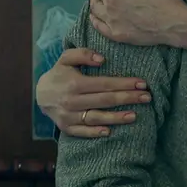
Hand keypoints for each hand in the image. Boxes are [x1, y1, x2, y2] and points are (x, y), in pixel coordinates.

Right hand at [35, 48, 150, 137]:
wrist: (39, 94)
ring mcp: (68, 116)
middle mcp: (71, 100)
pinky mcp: (66, 127)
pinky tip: (110, 131)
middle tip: (147, 97)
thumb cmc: (60, 74)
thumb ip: (82, 54)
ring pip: (96, 118)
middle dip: (128, 98)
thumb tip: (102, 59)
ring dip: (116, 118)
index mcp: (74, 83)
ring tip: (135, 115)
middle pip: (105, 100)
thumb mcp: (66, 59)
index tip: (142, 83)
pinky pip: (82, 132)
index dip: (124, 83)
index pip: (104, 84)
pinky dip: (95, 132)